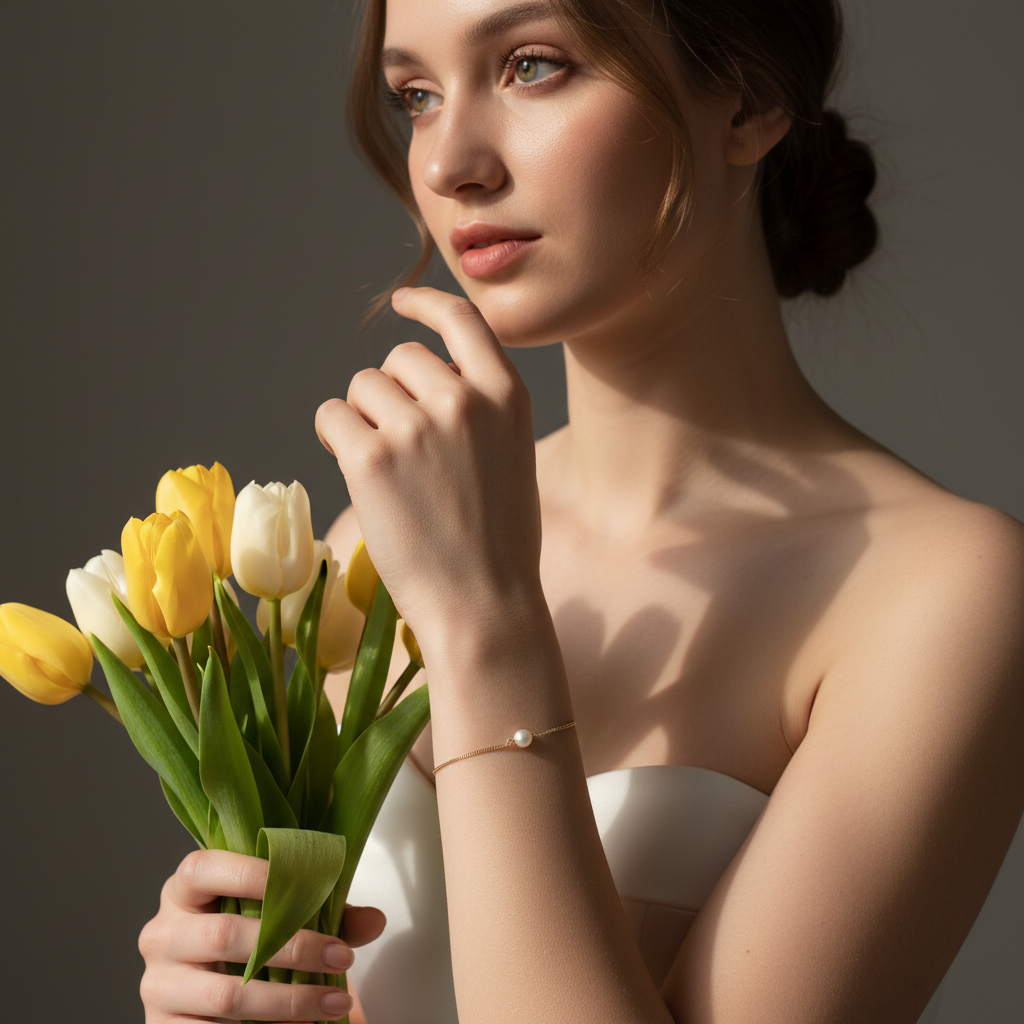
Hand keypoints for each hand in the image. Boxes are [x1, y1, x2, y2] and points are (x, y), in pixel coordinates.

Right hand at [139, 849, 384, 1021]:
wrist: (209, 998)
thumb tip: (375, 921)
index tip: (307, 882)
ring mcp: (159, 985)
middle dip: (293, 947)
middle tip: (342, 956)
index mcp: (184, 889)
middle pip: (223, 935)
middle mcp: (162, 933)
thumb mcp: (282, 915)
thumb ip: (326, 910)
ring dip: (289, 1001)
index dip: (252, 873)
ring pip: (227, 995)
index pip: (204, 868)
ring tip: (335, 1001)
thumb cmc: (250, 939)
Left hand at [315, 288, 542, 656]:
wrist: (484, 605)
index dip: (427, 304)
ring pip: (360, 387)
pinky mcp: (371, 458)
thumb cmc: (499, 543)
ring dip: (362, 419)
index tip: (403, 303)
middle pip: (398, 359)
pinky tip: (356, 469)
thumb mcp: (514, 458)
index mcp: (507, 396)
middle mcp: (462, 400)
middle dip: (389, 391)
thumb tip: (428, 380)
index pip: (463, 320)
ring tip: (387, 471)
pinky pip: (331, 416)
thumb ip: (481, 410)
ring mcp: (415, 427)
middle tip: (400, 445)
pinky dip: (334, 437)